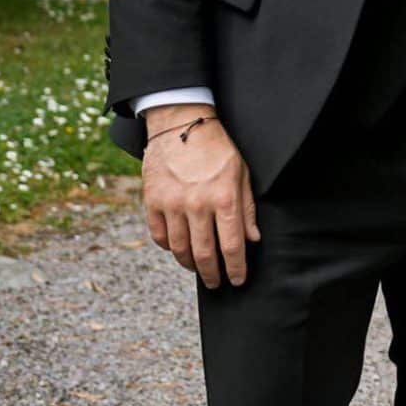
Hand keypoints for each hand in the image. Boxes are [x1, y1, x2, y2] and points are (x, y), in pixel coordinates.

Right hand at [142, 106, 259, 289]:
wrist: (181, 122)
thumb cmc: (217, 147)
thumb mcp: (241, 172)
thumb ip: (247, 208)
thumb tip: (253, 239)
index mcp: (224, 197)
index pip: (232, 246)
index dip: (236, 268)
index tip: (238, 280)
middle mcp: (197, 204)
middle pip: (204, 254)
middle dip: (212, 274)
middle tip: (216, 283)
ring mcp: (172, 204)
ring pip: (180, 250)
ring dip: (190, 265)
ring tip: (198, 268)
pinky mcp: (152, 201)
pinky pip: (160, 236)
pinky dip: (169, 247)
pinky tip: (178, 248)